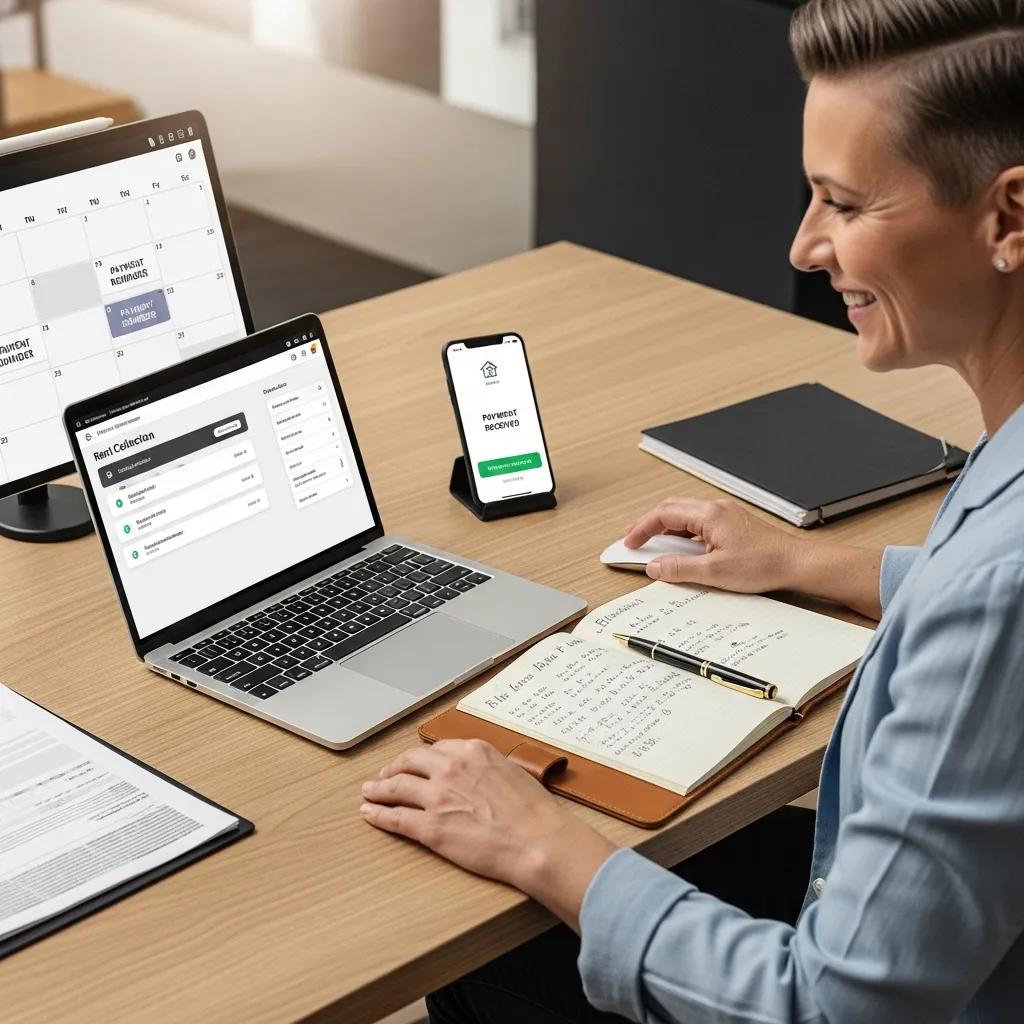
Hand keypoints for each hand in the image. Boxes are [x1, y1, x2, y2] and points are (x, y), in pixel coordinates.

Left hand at [361, 739, 616, 929]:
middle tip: (384, 775)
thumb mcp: (513, 773)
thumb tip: (480, 775)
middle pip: (410, 761)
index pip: (436, 749)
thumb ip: (488, 768)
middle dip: (393, 767)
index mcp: (473, 751)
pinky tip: (370, 814)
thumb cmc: (535, 813)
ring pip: (396, 787)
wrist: (539, 841)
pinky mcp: (430, 827)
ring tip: (368, 792)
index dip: (420, 757)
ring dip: (378, 788)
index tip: (414, 763)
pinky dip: (378, 815)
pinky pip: (396, 818)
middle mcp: (451, 768)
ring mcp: (438, 796)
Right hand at [624, 496, 803, 592]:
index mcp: (709, 514)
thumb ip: (680, 568)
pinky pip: (700, 521)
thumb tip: (655, 567)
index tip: (630, 542)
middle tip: (634, 537)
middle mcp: (717, 508)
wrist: (797, 563)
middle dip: (650, 522)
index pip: (664, 514)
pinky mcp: (734, 523)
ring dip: (667, 526)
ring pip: (687, 513)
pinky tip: (683, 546)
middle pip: (672, 508)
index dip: (642, 528)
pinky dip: (684, 531)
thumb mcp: (714, 572)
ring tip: (654, 542)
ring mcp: (727, 514)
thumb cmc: (764, 564)